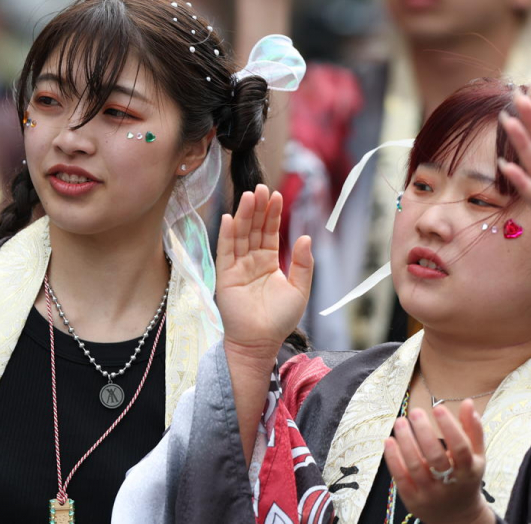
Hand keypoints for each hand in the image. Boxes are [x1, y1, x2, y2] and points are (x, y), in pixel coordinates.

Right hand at [215, 185, 312, 357]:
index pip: (269, 232)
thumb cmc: (279, 319)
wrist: (260, 342)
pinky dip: (227, 234)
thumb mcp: (299, 289)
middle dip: (258, 208)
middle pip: (254, 228)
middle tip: (261, 188)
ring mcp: (237, 266)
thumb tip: (305, 237)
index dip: (272, 214)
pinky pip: (226, 251)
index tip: (276, 195)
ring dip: (243, 215)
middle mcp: (252, 260)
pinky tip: (230, 218)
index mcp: (269, 261)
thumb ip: (303, 264)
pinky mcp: (225, 275)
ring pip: (240, 235)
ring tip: (249, 196)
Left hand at [384, 401, 493, 523]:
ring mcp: (430, 493)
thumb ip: (473, 430)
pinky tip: (389, 441)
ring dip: (405, 441)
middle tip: (414, 412)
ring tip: (400, 421)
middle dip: (424, 432)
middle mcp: (450, 484)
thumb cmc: (465, 479)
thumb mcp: (476, 457)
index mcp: (468, 471)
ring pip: (416, 466)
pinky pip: (401, 477)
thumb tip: (467, 402)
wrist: (457, 517)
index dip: (450, 427)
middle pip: (436, 457)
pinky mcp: (413, 499)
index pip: (460, 448)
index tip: (438, 408)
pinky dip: (393, 459)